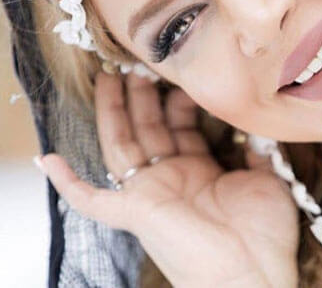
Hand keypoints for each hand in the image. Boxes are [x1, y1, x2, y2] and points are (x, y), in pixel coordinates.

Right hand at [38, 71, 299, 287]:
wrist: (254, 274)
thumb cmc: (263, 233)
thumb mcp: (265, 179)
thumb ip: (256, 151)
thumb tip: (251, 128)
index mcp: (199, 169)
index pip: (179, 125)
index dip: (177, 99)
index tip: (180, 73)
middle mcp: (171, 176)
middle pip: (147, 126)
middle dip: (141, 94)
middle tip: (140, 62)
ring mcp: (150, 193)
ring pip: (121, 143)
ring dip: (112, 111)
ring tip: (107, 75)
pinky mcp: (134, 211)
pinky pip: (91, 200)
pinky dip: (68, 183)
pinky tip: (48, 159)